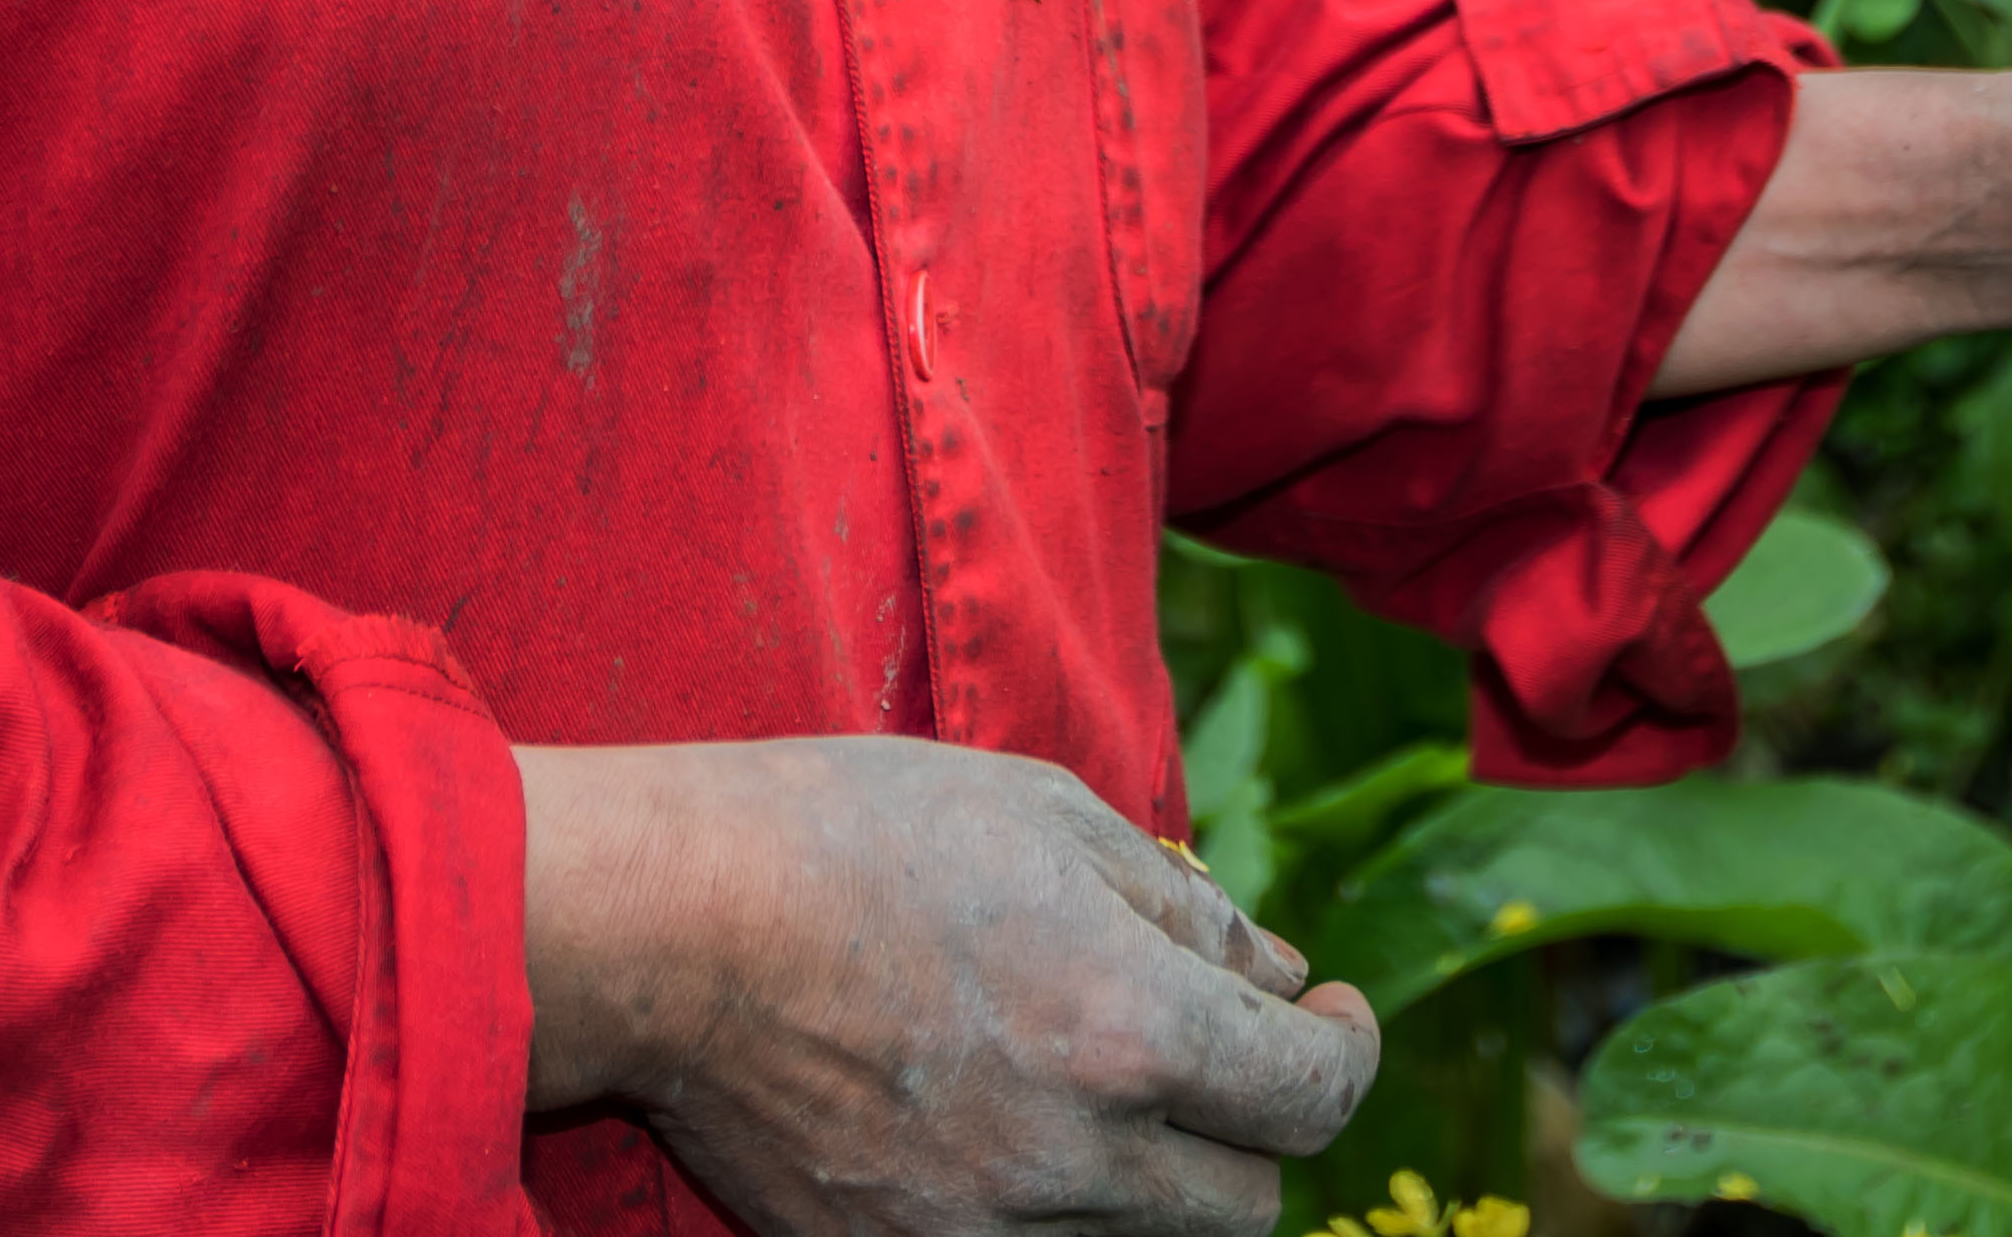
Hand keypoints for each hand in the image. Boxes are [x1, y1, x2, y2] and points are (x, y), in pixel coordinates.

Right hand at [516, 734, 1380, 1236]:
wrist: (668, 926)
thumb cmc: (854, 837)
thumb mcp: (1046, 816)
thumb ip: (1183, 910)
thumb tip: (1275, 975)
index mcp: (1125, 1030)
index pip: (1312, 1098)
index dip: (1343, 1050)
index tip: (1326, 1012)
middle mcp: (1074, 1160)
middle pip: (1249, 1205)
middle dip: (1254, 1126)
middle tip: (1218, 1051)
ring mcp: (983, 1233)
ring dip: (1161, 1180)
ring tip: (1105, 1086)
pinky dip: (1055, 1216)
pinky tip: (1015, 1134)